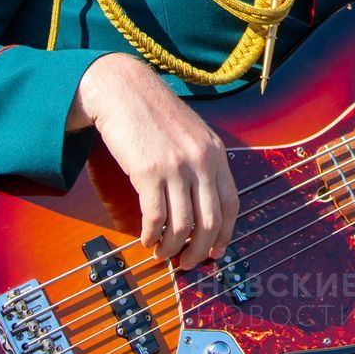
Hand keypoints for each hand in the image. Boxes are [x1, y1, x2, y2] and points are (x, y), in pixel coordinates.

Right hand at [70, 54, 237, 269]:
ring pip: (182, 224)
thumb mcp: (192, 134)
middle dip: (200, 250)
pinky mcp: (148, 172)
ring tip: (163, 254)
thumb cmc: (154, 113)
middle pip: (209, 220)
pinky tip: (147, 240)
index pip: (231, 204)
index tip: (217, 252)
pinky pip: (155, 217)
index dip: (225, 234)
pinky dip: (152, 235)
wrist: (123, 90)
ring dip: (172, 247)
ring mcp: (175, 167)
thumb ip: (202, 163)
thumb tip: (204, 204)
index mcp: (216, 153)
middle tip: (188, 263)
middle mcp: (201, 161)